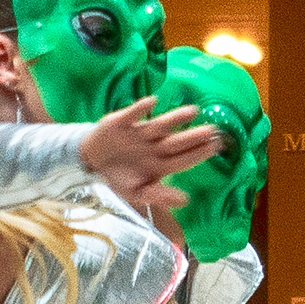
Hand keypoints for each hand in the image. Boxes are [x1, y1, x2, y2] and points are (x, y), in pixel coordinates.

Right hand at [79, 100, 222, 210]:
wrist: (89, 164)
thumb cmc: (118, 178)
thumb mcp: (135, 192)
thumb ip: (158, 195)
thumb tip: (184, 201)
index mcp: (160, 164)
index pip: (183, 159)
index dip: (199, 153)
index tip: (215, 146)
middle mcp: (154, 146)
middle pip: (176, 141)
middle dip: (193, 136)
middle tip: (212, 130)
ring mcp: (139, 133)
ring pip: (160, 125)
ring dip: (175, 119)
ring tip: (192, 112)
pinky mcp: (122, 122)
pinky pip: (133, 114)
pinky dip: (141, 108)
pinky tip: (153, 102)